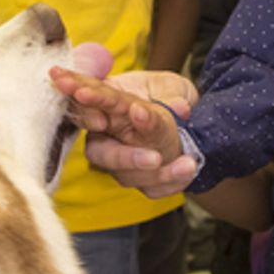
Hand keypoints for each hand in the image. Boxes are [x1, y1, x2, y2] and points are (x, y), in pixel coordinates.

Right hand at [49, 68, 194, 197]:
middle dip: (126, 158)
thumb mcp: (169, 86)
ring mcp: (118, 159)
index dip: (86, 114)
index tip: (101, 121)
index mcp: (104, 103)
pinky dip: (171, 182)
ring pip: (125, 175)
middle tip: (156, 159)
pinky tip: (188, 172)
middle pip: (100, 153)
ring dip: (157, 174)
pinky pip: (150, 188)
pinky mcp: (136, 177)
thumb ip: (170, 94)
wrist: (183, 118)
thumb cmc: (165, 93)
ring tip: (189, 164)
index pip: (84, 108)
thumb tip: (179, 108)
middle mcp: (104, 134)